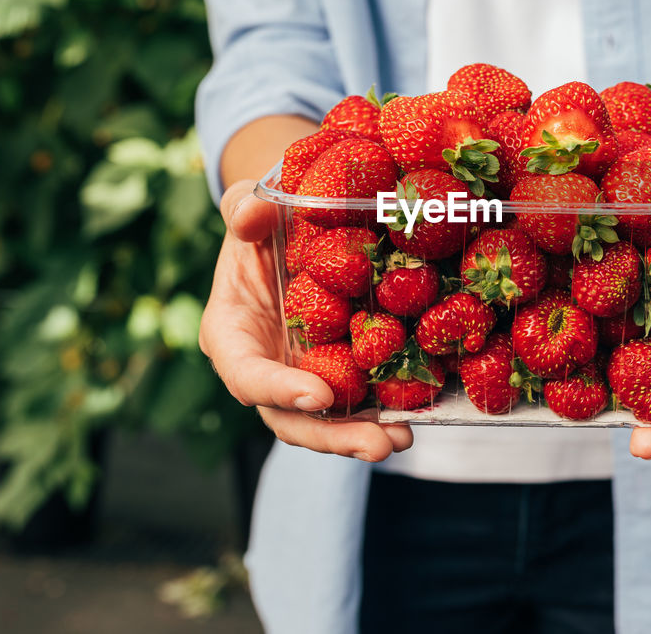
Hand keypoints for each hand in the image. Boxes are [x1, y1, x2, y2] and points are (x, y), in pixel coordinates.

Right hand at [198, 180, 412, 461]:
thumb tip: (252, 214)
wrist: (290, 226)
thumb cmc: (264, 218)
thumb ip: (242, 209)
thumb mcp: (248, 206)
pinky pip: (358, 398)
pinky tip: (419, 415)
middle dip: (332, 436)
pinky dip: (385, 411)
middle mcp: (264, 366)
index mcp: (231, 332)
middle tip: (377, 444)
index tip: (317, 394)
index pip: (246, 374)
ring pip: (326, 420)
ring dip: (363, 435)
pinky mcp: (336, 371)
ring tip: (403, 439)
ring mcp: (301, 374)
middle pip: (290, 416)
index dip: (278, 389)